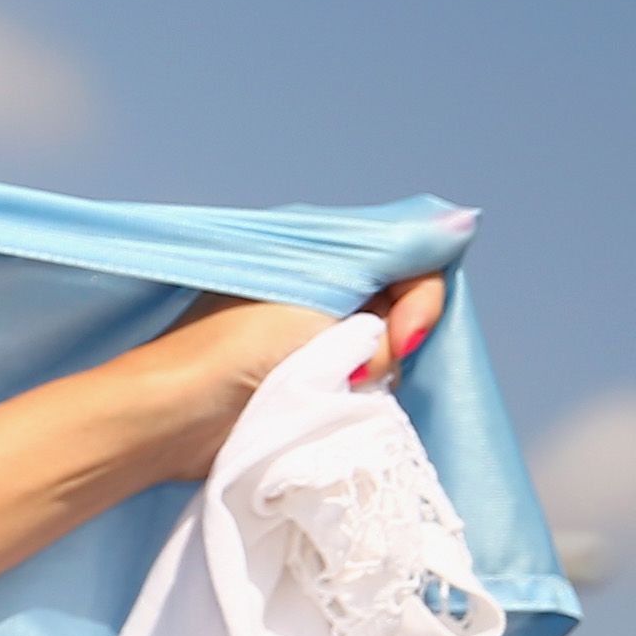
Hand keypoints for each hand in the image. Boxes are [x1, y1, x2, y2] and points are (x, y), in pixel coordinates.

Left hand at [119, 273, 449, 486]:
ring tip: (330, 388)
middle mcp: (319, 290)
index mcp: (320, 253)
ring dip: (372, 373)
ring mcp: (311, 339)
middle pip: (402, 308)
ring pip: (386, 352)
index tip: (402, 338)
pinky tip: (329, 405)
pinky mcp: (303, 384)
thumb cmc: (238, 347)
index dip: (421, 301)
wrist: (173, 415)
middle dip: (395, 341)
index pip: (411, 260)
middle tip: (360, 370)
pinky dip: (355, 396)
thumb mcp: (327, 292)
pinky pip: (360, 384)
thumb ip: (395, 260)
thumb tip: (463, 219)